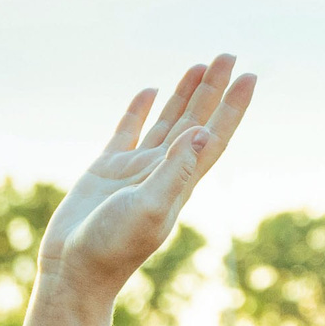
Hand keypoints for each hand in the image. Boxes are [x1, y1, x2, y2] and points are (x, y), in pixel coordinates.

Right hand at [39, 57, 257, 303]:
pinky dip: (140, 110)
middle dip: (213, 89)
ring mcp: (135, 170)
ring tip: (199, 65)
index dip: (232, 108)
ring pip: (166, 122)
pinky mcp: (106, 170)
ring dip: (184, 95)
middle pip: (195, 121)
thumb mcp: (149, 208)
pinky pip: (128, 131)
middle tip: (228, 54)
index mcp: (180, 182)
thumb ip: (176, 172)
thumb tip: (204, 133)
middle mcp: (163, 172)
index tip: (250, 77)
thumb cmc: (112, 247)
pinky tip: (150, 91)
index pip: (213, 136)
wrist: (74, 271)